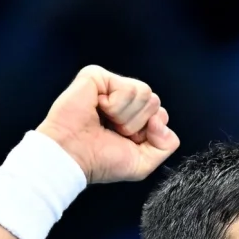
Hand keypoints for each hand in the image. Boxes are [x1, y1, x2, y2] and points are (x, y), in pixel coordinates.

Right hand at [35, 65, 179, 183]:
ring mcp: (110, 86)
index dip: (149, 130)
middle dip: (137, 124)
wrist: (71, 157)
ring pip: (145, 93)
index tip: (127, 140)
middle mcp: (123, 99)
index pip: (160, 114)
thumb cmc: (99, 161)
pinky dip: (115, 105)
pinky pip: (127, 87)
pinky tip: (98, 109)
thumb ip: (166, 145)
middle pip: (154, 102)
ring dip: (125, 116)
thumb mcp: (142, 163)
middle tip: (113, 130)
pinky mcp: (96, 76)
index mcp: (133, 116)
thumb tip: (161, 120)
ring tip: (105, 121)